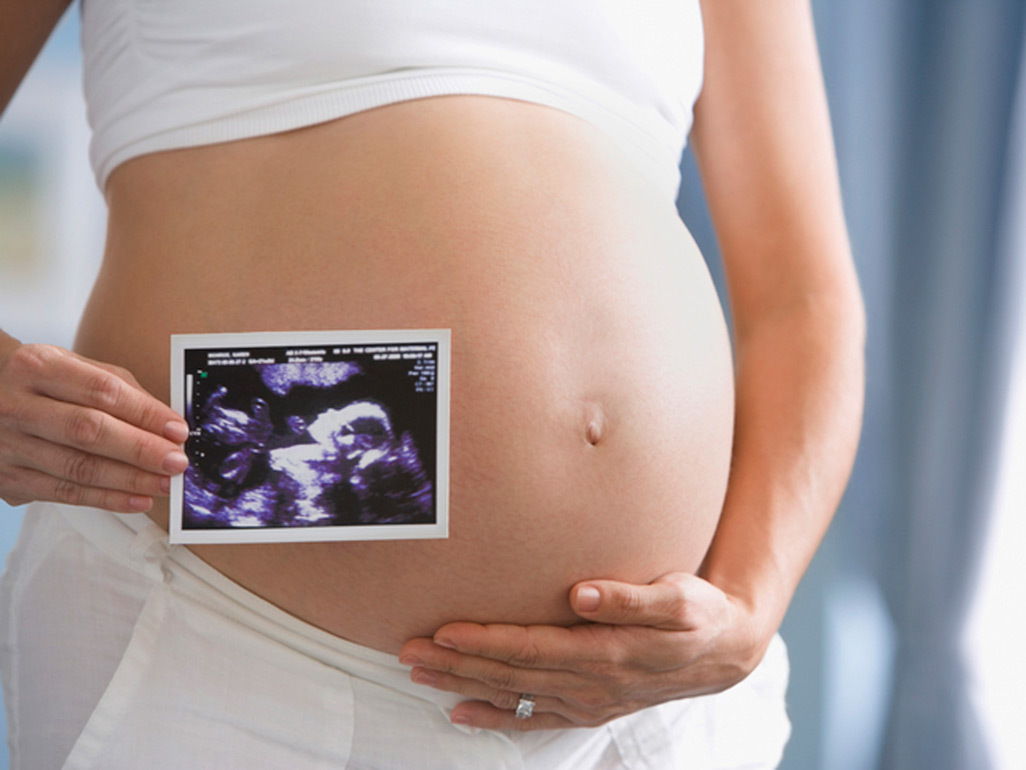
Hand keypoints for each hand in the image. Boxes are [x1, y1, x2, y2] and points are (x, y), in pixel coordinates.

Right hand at [0, 342, 188, 511]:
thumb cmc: (39, 381)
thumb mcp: (73, 367)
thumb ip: (119, 388)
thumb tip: (164, 422)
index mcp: (37, 367)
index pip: (102, 391)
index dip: (145, 413)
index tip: (178, 430)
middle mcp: (16, 405)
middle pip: (88, 431)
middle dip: (141, 450)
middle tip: (176, 462)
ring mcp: (7, 445)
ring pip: (77, 468)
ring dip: (129, 480)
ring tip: (164, 484)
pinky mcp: (7, 478)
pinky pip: (64, 493)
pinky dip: (106, 499)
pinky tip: (137, 499)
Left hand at [398, 573, 772, 730]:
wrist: (723, 653)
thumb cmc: (696, 613)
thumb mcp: (678, 598)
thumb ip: (631, 597)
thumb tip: (582, 592)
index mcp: (608, 655)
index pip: (533, 648)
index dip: (486, 642)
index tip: (444, 631)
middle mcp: (591, 686)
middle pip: (511, 675)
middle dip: (457, 663)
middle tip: (407, 649)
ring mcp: (586, 703)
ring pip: (512, 696)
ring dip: (462, 684)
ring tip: (417, 673)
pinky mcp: (587, 709)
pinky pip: (531, 718)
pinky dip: (493, 717)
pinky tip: (458, 712)